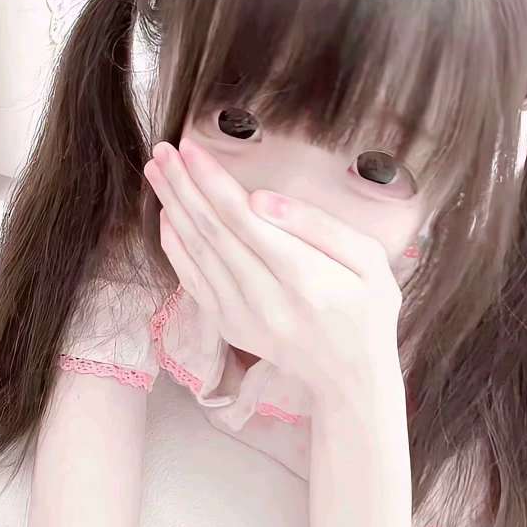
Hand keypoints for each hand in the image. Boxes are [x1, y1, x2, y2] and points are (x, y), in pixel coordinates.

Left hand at [142, 138, 404, 413]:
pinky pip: (190, 279)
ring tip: (156, 170)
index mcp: (304, 277)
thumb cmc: (367, 310)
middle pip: (211, 230)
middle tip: (162, 150)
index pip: (242, 218)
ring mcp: (239, 315)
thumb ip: (319, 226)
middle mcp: (264, 298)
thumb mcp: (370, 261)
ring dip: (172, 207)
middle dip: (183, 185)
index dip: (211, 181)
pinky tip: (166, 213)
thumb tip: (260, 199)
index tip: (190, 148)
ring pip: (195, 251)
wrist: (350, 378)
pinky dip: (174, 244)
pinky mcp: (225, 323)